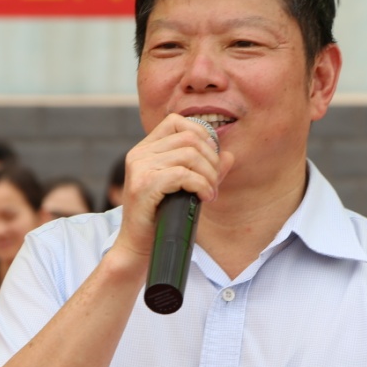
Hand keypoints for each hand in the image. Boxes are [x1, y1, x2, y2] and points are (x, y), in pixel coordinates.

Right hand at [111, 115, 233, 263]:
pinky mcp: (144, 184)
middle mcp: (139, 154)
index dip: (201, 135)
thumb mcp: (185, 188)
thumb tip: (228, 156)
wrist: (139, 246)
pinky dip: (201, 185)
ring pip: (189, 155)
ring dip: (208, 175)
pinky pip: (183, 174)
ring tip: (210, 192)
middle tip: (214, 183)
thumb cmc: (161, 217)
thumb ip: (205, 170)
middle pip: (189, 138)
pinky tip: (205, 197)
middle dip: (211, 160)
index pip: (176, 121)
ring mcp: (139, 167)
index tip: (211, 159)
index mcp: (145, 149)